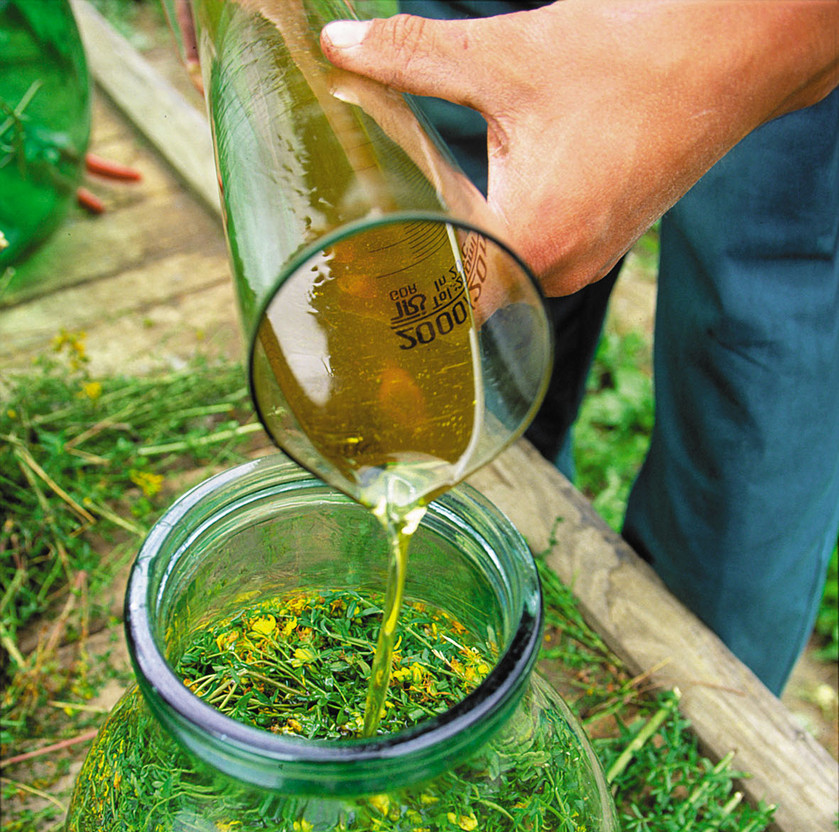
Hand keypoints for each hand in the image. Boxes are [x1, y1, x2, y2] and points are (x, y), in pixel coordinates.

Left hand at [321, 0, 838, 294]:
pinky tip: (464, 212)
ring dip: (457, 253)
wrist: (727, 58)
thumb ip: (413, 56)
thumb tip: (339, 46)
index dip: (390, 293)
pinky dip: (495, 240)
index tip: (348, 284)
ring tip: (400, 232)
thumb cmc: (625, 58)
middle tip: (356, 259)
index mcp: (530, 240)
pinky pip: (528, 260)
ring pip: (496, 278)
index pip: (438, 300)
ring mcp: (581, 265)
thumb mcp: (505, 55)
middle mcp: (556, 272)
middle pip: (461, 293)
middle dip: (414, 269)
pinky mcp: (597, 246)